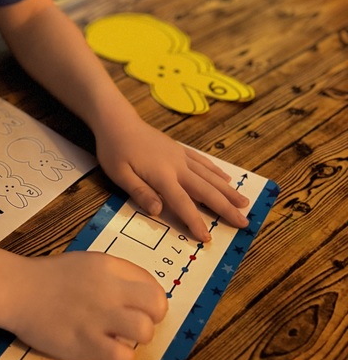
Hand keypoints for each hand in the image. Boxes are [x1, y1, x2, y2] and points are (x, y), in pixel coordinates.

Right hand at [6, 252, 166, 359]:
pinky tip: (107, 351)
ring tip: (122, 339)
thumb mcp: (88, 263)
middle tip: (134, 324)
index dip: (151, 300)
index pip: (153, 284)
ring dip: (138, 339)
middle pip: (157, 306)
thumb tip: (143, 296)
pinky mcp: (85, 343)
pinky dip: (121, 358)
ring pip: (144, 331)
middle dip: (152, 318)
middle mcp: (108, 289)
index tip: (138, 308)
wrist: (18, 290)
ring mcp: (97, 317)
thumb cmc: (52, 277)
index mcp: (109, 267)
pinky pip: (122, 356)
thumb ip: (116, 275)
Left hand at [95, 115, 248, 242]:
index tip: (208, 238)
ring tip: (245, 203)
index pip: (182, 203)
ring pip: (209, 176)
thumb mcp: (119, 175)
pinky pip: (202, 161)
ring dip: (228, 191)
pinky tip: (226, 179)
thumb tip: (159, 212)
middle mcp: (177, 166)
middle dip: (225, 208)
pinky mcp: (179, 149)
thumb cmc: (115, 150)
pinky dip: (216, 171)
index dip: (195, 221)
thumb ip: (140, 192)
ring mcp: (180, 156)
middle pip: (206, 190)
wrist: (118, 121)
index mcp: (162, 175)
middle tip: (244, 222)